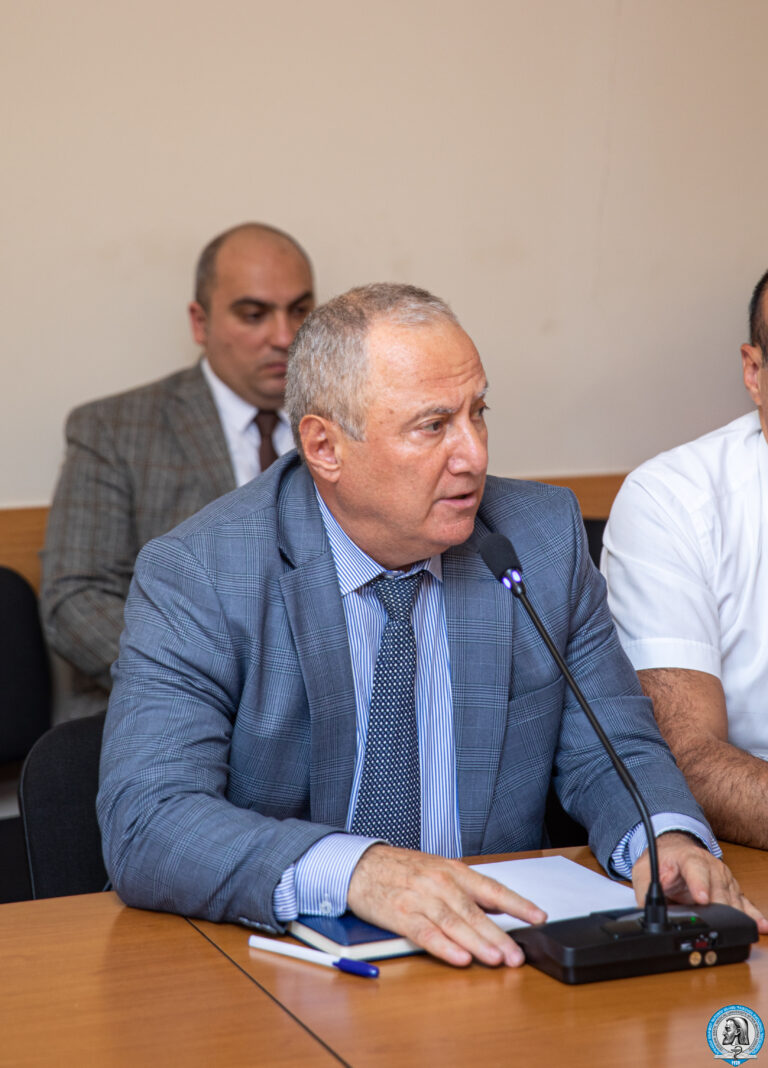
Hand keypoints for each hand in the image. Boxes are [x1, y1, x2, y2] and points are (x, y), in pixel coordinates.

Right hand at [346, 844, 546, 967]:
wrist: (361, 865)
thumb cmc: (402, 869)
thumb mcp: (438, 869)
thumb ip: (466, 888)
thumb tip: (499, 906)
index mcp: (453, 870)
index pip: (492, 888)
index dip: (517, 904)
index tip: (539, 917)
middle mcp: (440, 883)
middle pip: (475, 912)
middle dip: (499, 935)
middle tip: (517, 955)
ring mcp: (420, 899)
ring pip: (454, 924)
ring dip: (477, 943)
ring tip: (496, 959)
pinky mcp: (400, 915)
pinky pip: (426, 934)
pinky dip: (444, 947)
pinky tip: (460, 958)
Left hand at [631, 832, 767, 933]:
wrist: (675, 850)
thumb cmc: (662, 861)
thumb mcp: (644, 871)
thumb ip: (645, 890)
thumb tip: (646, 911)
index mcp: (689, 858)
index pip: (695, 868)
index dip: (699, 883)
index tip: (701, 898)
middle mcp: (710, 866)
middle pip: (718, 885)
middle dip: (720, 904)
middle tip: (721, 922)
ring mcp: (723, 878)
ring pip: (733, 896)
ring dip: (738, 913)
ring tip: (744, 928)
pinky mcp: (730, 890)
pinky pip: (744, 903)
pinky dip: (753, 915)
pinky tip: (761, 926)